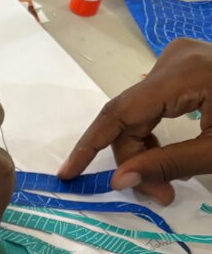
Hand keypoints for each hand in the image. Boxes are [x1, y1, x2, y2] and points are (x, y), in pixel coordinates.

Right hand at [59, 38, 211, 204]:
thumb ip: (166, 166)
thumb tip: (119, 181)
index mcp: (185, 72)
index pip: (121, 112)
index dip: (91, 145)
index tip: (68, 175)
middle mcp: (175, 57)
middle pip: (130, 115)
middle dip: (134, 158)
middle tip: (155, 195)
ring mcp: (180, 59)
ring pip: (139, 112)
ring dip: (144, 149)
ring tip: (164, 184)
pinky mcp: (186, 66)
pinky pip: (154, 104)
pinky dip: (155, 134)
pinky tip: (165, 156)